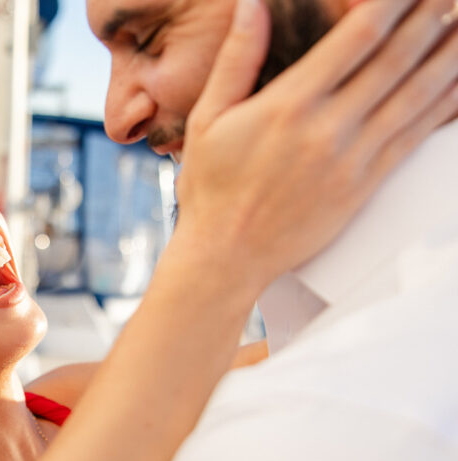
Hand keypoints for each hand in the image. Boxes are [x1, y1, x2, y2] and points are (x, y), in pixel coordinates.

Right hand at [172, 0, 457, 296]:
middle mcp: (328, 128)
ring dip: (450, 54)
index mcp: (288, 105)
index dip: (391, 3)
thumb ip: (236, 59)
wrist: (226, 256)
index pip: (357, 38)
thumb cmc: (210, 189)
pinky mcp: (366, 185)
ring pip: (417, 94)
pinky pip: (416, 135)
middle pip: (397, 58)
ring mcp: (352, 158)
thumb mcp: (207, 118)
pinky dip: (445, 104)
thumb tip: (251, 5)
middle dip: (430, 17)